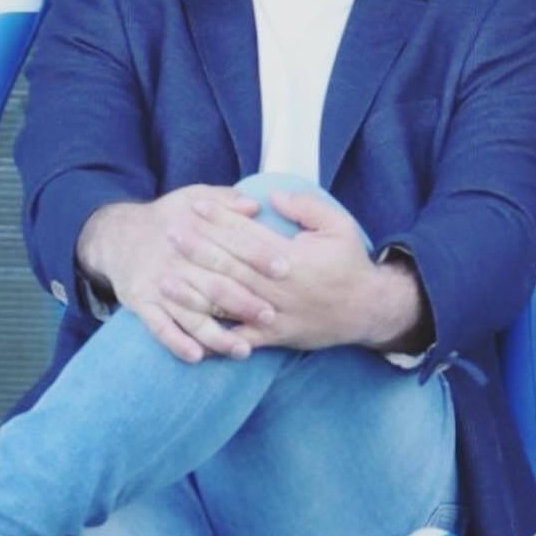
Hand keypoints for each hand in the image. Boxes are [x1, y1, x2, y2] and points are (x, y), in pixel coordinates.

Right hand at [76, 185, 275, 361]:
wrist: (116, 235)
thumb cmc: (166, 217)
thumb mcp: (192, 197)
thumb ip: (224, 200)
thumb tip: (256, 205)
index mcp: (192, 231)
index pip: (231, 244)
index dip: (258, 255)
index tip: (285, 268)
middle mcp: (175, 260)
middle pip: (214, 284)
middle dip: (244, 301)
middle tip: (271, 315)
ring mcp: (157, 284)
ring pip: (191, 314)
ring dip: (217, 335)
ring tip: (243, 350)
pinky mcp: (141, 303)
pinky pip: (159, 327)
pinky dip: (177, 343)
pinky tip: (197, 357)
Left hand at [165, 191, 423, 351]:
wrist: (368, 311)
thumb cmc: (349, 262)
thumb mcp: (338, 225)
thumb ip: (305, 207)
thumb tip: (270, 197)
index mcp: (293, 258)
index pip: (247, 235)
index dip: (219, 220)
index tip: (194, 206)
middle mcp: (280, 288)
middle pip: (231, 266)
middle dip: (198, 249)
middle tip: (170, 233)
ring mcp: (275, 315)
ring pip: (229, 303)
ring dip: (195, 291)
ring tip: (167, 279)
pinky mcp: (275, 337)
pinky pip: (240, 337)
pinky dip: (215, 335)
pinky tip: (190, 328)